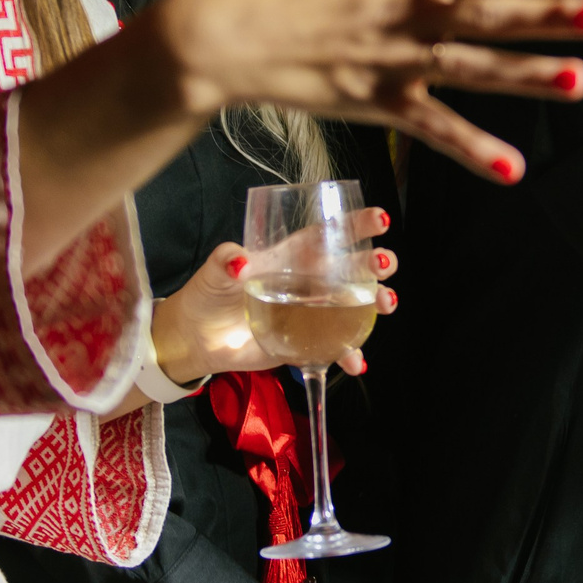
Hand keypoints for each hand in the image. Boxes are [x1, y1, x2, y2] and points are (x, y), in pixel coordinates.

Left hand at [151, 228, 401, 384]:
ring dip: (375, 304)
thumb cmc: (207, 294)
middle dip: (375, 264)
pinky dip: (349, 356)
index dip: (356, 225)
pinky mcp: (306, 343)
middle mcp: (309, 282)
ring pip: (354, 306)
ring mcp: (311, 314)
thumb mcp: (214, 271)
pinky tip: (356, 362)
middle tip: (385, 266)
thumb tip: (240, 261)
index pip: (329, 235)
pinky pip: (335, 349)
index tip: (381, 220)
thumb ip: (226, 262)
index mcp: (292, 256)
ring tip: (386, 304)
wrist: (196, 339)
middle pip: (352, 269)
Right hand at [156, 0, 582, 182]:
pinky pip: (432, 130)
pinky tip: (514, 170)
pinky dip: (471, 150)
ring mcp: (393, 65)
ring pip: (473, 73)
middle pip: (487, 17)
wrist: (215, 39)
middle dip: (546, 18)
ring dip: (529, 79)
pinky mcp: (378, 104)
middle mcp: (405, 17)